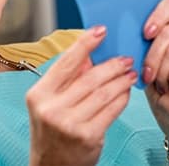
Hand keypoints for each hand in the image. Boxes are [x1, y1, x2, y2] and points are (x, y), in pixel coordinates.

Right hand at [26, 26, 136, 165]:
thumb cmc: (51, 131)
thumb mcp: (49, 102)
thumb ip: (66, 79)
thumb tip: (90, 57)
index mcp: (38, 94)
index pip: (65, 63)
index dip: (84, 44)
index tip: (100, 31)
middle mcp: (51, 107)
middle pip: (88, 78)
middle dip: (111, 64)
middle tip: (125, 58)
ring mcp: (69, 123)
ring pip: (103, 93)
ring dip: (120, 80)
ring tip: (130, 73)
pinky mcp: (88, 137)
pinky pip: (111, 110)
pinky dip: (122, 98)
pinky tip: (126, 92)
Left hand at [143, 0, 168, 164]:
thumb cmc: (159, 89)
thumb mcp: (145, 60)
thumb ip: (140, 41)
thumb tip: (118, 27)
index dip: (158, 14)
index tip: (145, 33)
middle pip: (168, 31)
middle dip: (152, 57)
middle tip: (148, 74)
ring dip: (162, 72)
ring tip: (163, 83)